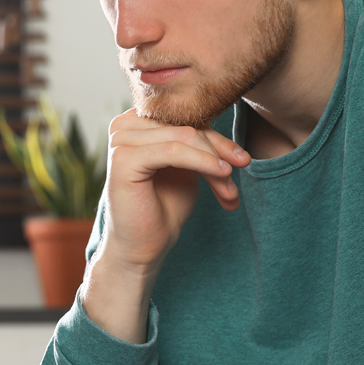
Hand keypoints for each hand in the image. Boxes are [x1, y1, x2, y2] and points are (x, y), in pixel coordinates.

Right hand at [100, 110, 248, 273]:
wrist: (143, 247)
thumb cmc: (163, 208)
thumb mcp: (188, 168)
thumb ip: (198, 142)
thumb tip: (227, 119)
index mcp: (138, 123)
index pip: (185, 118)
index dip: (217, 138)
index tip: (242, 159)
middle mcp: (124, 125)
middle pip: (186, 125)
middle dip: (219, 152)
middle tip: (238, 177)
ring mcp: (121, 140)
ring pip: (185, 137)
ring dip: (214, 162)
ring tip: (229, 190)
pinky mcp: (124, 158)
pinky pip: (173, 151)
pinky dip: (202, 162)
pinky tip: (220, 174)